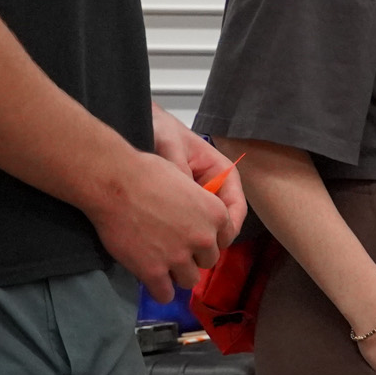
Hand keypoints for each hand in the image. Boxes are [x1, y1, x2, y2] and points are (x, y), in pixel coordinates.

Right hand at [87, 149, 230, 301]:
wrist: (116, 184)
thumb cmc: (148, 173)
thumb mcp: (188, 183)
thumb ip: (197, 205)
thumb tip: (194, 215)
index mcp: (216, 213)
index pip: (224, 240)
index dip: (207, 240)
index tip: (194, 238)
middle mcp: (203, 238)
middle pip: (208, 261)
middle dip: (194, 257)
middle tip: (174, 249)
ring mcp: (179, 257)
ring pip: (190, 280)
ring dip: (178, 275)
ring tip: (162, 265)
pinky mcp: (153, 272)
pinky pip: (165, 295)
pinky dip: (160, 291)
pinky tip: (152, 280)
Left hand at [150, 103, 245, 242]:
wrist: (140, 123)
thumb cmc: (161, 129)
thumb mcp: (171, 147)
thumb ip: (180, 171)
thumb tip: (186, 201)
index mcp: (221, 171)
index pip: (235, 207)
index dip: (229, 228)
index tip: (216, 243)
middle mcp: (213, 187)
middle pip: (221, 223)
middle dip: (210, 239)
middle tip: (191, 251)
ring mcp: (196, 197)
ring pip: (203, 227)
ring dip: (192, 238)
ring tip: (173, 245)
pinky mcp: (179, 204)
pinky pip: (184, 224)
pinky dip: (176, 232)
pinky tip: (161, 236)